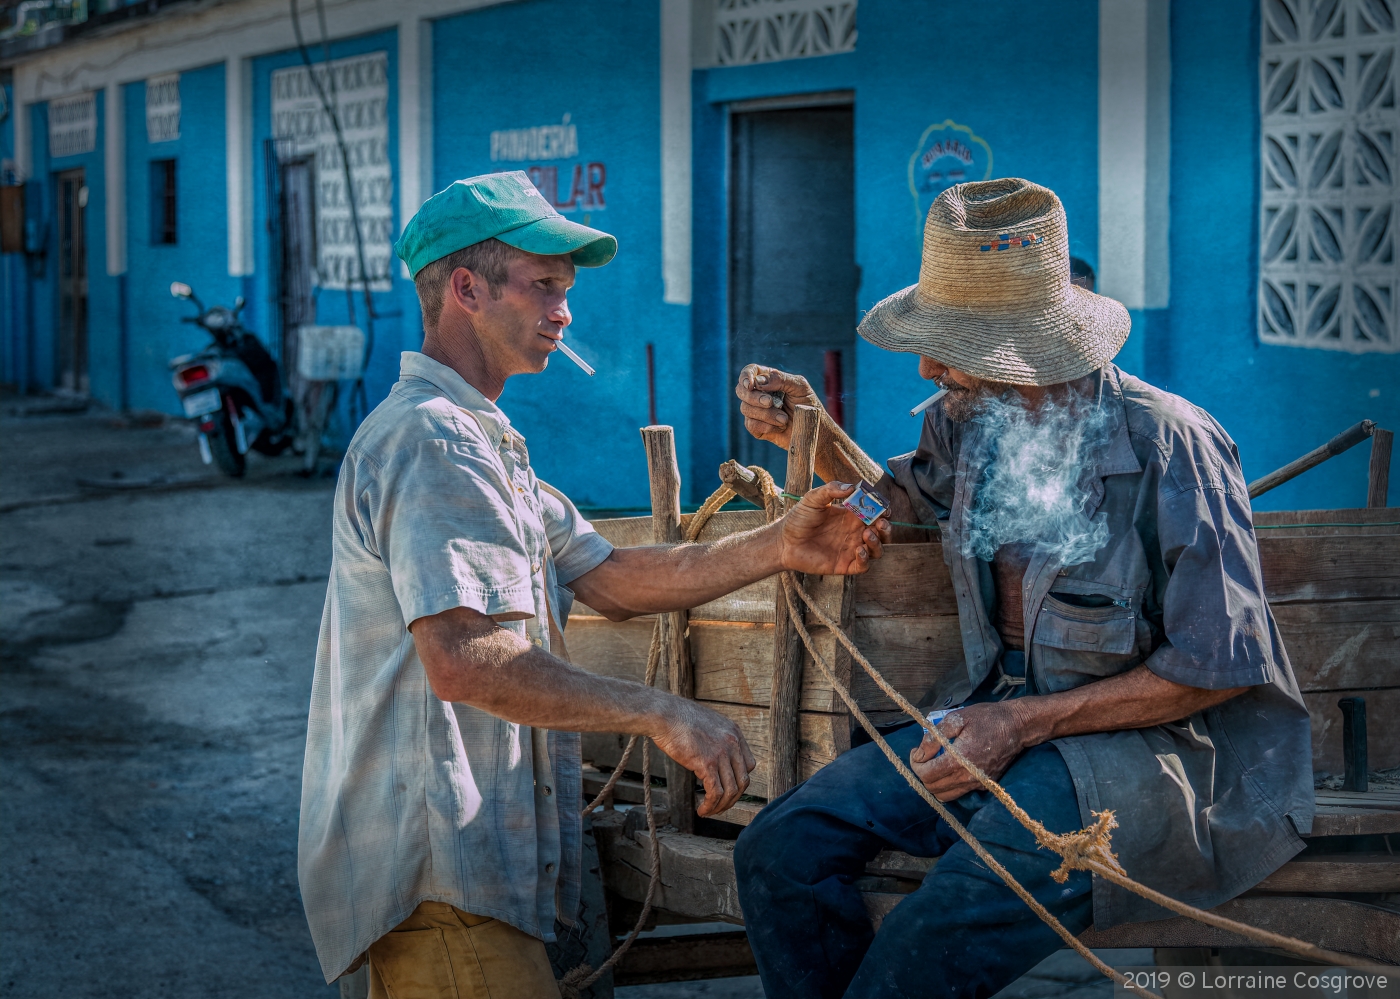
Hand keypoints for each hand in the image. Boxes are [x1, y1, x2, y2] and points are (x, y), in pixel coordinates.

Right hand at [650, 698, 756, 815]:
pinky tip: (702, 810)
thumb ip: (716, 740)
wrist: (664, 714)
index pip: (748, 765)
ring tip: (708, 812)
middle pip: (742, 781)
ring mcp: (722, 753)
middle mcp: (732, 743)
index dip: (738, 781)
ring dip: (721, 806)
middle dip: (732, 798)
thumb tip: (713, 757)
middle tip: (719, 806)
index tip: (726, 789)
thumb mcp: (706, 725)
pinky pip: (715, 793)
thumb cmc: (677, 719)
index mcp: (734, 732)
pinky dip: (710, 806)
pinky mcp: (707, 763)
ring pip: (731, 791)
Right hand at [735, 364, 821, 450]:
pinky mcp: (756, 428)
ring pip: (746, 408)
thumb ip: (780, 379)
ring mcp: (756, 411)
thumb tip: (758, 381)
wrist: (813, 430)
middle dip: (753, 397)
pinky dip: (767, 426)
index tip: (750, 385)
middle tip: (770, 402)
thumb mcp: (800, 387)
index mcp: (768, 380)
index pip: (750, 371)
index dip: (746, 376)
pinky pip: (751, 425)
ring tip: (784, 419)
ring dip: (766, 414)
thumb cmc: (808, 405)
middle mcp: (759, 394)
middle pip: (741, 390)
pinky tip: (780, 427)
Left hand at [779, 481, 888, 574]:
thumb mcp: (813, 499)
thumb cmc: (798, 519)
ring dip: (878, 542)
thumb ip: (831, 490)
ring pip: (877, 550)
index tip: (884, 508)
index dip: (884, 510)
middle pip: (882, 532)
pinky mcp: (844, 565)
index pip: (875, 513)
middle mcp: (855, 533)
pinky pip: (864, 566)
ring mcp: (851, 549)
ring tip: (867, 534)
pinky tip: (858, 550)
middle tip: (881, 523)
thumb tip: (852, 487)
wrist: (783, 542)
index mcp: (851, 516)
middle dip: (886, 528)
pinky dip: (866, 559)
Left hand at [909, 701, 1027, 800]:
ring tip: (934, 764)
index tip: (915, 751)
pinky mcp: (985, 785)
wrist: (1017, 726)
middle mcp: (969, 777)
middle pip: (933, 788)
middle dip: (922, 773)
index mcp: (960, 760)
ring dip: (934, 782)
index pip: (927, 774)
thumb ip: (935, 737)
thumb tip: (920, 753)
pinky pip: (960, 793)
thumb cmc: (987, 718)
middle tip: (923, 756)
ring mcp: (978, 784)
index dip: (915, 764)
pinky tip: (950, 768)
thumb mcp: (957, 719)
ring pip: (946, 795)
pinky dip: (949, 785)